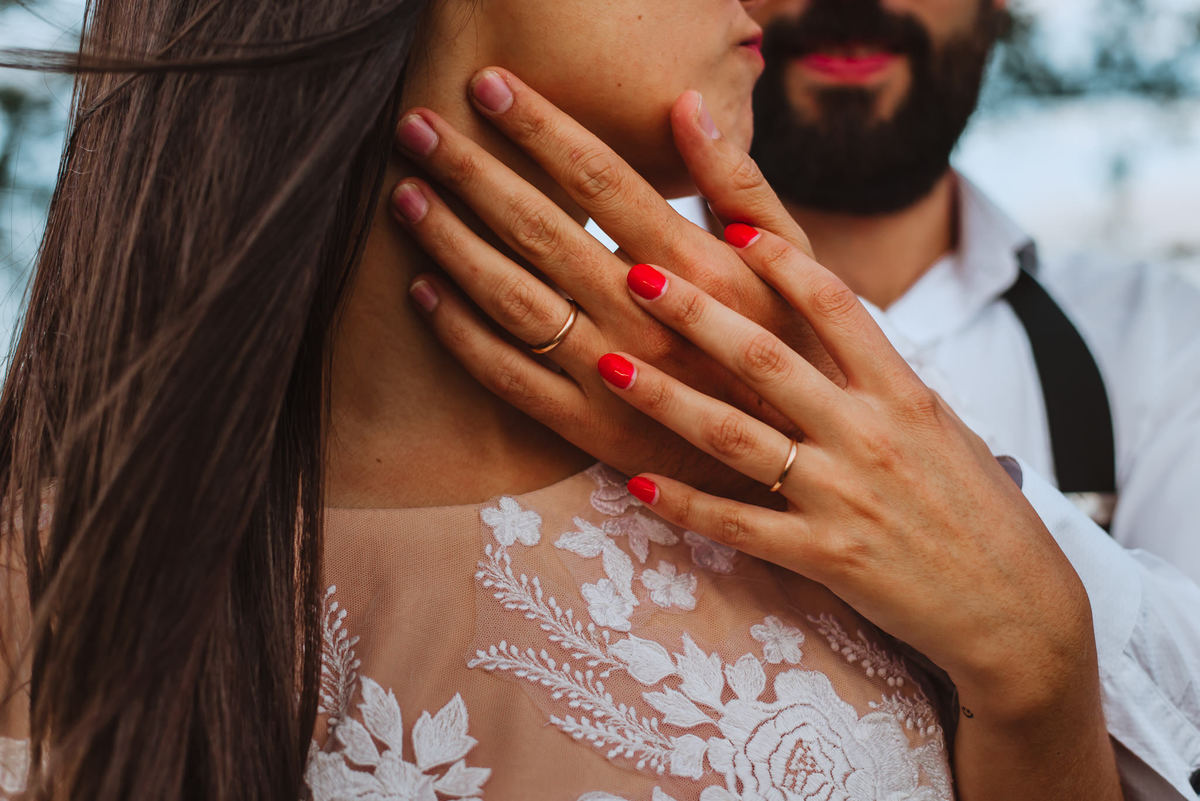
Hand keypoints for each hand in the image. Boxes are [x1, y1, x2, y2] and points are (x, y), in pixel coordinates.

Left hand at [389, 67, 839, 498]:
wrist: (799, 464)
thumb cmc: (799, 350)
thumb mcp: (795, 261)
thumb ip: (740, 185)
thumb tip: (687, 104)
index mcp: (698, 266)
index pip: (602, 179)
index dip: (542, 128)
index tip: (490, 85)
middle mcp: (647, 318)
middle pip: (542, 231)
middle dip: (473, 173)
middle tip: (417, 127)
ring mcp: (614, 378)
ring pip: (513, 301)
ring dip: (453, 245)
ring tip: (405, 196)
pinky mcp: (589, 429)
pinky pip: (510, 377)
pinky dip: (460, 335)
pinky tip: (423, 292)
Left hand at [594, 231, 1119, 799]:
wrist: (1019, 610)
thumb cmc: (975, 509)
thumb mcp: (938, 426)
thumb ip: (877, 378)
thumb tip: (822, 324)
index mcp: (903, 393)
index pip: (837, 307)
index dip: (781, 263)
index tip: (730, 225)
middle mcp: (870, 435)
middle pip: (766, 361)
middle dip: (696, 313)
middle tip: (637, 274)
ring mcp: (844, 497)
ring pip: (735, 437)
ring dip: (664, 398)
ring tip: (606, 364)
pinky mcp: (826, 559)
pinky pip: (738, 526)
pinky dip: (683, 505)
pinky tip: (633, 482)